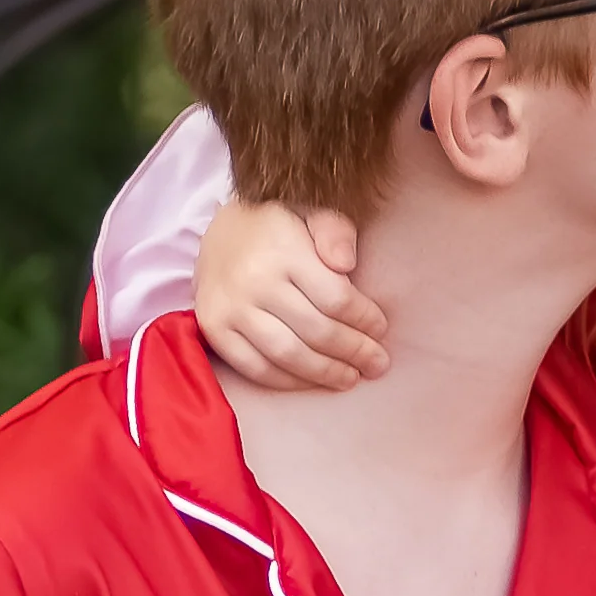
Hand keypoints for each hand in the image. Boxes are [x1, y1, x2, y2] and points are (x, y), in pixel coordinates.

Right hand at [195, 200, 388, 390]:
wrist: (219, 232)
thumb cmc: (278, 229)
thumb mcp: (312, 214)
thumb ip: (335, 232)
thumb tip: (347, 264)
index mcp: (284, 251)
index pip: (336, 298)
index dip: (364, 320)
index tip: (380, 330)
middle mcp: (254, 281)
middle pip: (316, 331)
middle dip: (354, 352)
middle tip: (377, 364)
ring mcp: (231, 308)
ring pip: (288, 355)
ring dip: (325, 373)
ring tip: (350, 378)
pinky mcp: (214, 329)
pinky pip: (256, 368)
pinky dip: (288, 382)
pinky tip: (312, 382)